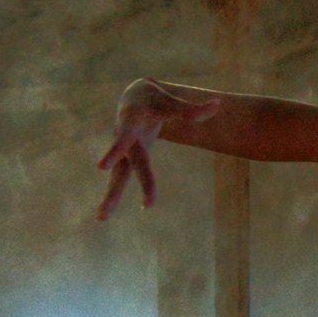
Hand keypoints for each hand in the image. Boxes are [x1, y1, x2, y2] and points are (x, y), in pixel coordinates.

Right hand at [95, 79, 218, 220]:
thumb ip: (190, 109)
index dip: (114, 151)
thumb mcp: (169, 101)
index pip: (125, 138)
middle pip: (133, 164)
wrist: (134, 98)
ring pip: (117, 176)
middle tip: (149, 204)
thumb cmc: (154, 100)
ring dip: (110, 197)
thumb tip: (217, 105)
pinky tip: (103, 216)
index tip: (100, 168)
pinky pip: (119, 181)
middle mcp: (123, 139)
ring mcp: (123, 153)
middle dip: (140, 182)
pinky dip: (112, 197)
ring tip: (100, 218)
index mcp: (130, 123)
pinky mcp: (125, 162)